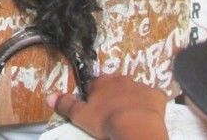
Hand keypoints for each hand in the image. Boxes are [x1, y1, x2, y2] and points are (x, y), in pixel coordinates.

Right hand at [48, 75, 167, 138]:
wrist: (137, 127)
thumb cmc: (106, 121)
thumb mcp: (81, 116)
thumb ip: (66, 104)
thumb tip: (49, 95)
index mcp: (102, 83)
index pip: (95, 85)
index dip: (94, 95)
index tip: (95, 107)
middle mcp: (120, 79)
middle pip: (115, 85)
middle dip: (114, 95)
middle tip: (113, 112)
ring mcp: (139, 86)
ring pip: (134, 90)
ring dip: (131, 99)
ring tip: (130, 116)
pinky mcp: (156, 96)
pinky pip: (153, 98)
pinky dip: (150, 105)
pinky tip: (148, 116)